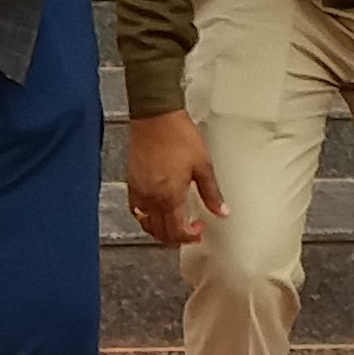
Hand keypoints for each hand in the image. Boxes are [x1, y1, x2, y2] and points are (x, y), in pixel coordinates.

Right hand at [126, 107, 227, 242]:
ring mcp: (139, 192)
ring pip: (146, 225)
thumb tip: (222, 211)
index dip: (189, 237)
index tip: (199, 230)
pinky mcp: (131, 183)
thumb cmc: (179, 136)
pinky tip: (156, 210)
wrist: (156, 117)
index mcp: (170, 197)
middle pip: (160, 233)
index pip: (177, 231)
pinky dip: (146, 218)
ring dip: (160, 231)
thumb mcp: (203, 165)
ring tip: (173, 224)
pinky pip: (136, 210)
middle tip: (189, 231)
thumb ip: (212, 193)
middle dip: (176, 237)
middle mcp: (152, 199)